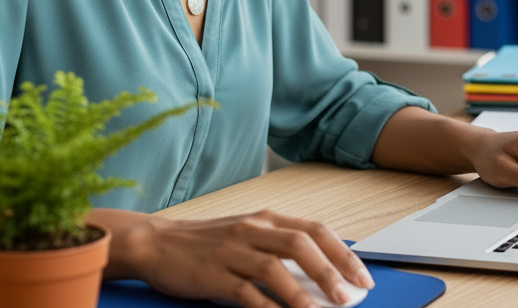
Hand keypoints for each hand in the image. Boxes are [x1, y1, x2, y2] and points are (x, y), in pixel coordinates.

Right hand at [111, 209, 373, 307]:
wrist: (155, 243)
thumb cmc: (206, 243)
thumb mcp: (247, 235)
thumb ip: (279, 248)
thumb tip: (323, 275)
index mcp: (265, 218)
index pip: (314, 230)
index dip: (342, 254)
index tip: (362, 277)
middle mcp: (251, 229)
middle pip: (300, 244)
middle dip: (331, 272)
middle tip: (351, 297)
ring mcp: (231, 251)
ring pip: (275, 268)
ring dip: (303, 293)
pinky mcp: (212, 275)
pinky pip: (245, 293)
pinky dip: (268, 307)